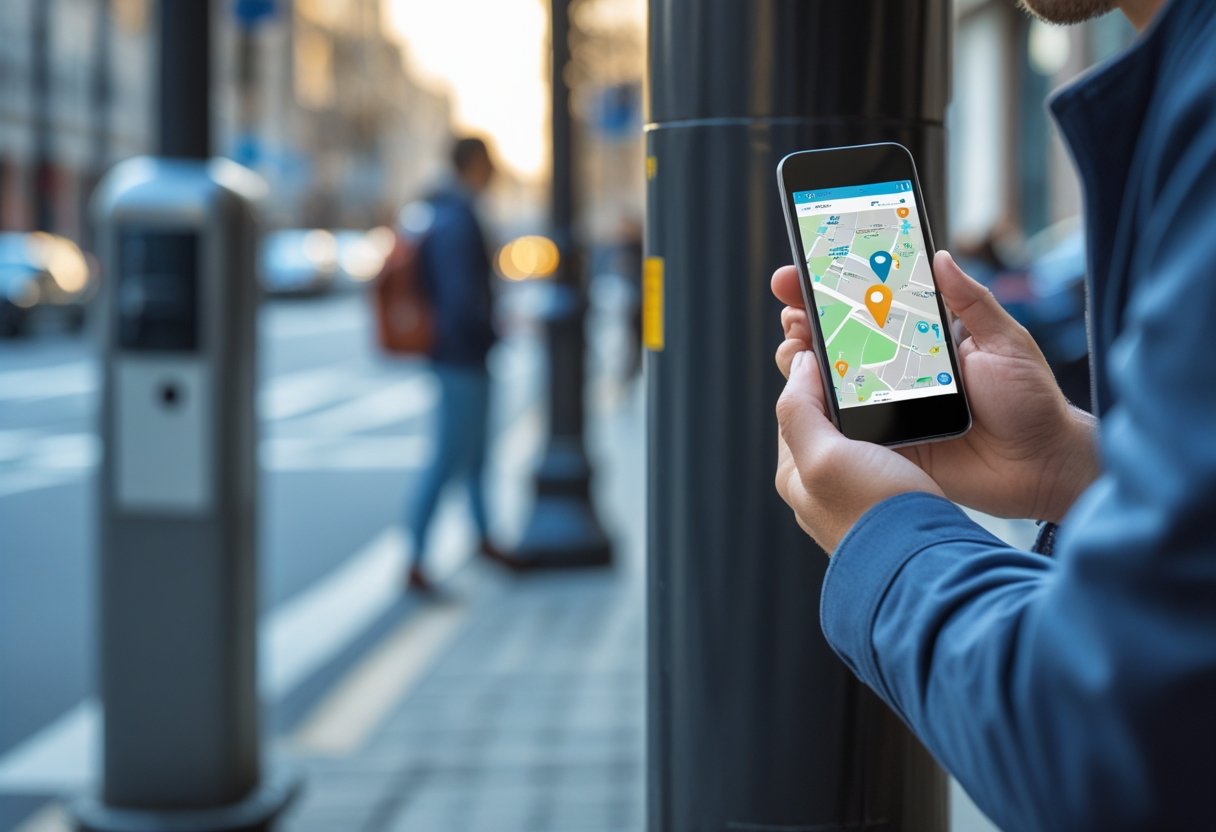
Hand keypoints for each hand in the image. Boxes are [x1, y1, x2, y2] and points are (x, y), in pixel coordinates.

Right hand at [773, 251, 1098, 523]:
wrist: (1040, 467)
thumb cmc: (1032, 402)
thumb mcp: (1005, 341)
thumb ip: (972, 301)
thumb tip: (940, 255)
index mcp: (923, 338)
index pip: (869, 304)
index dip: (832, 286)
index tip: (803, 270)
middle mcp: (897, 368)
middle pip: (836, 338)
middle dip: (804, 316)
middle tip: (792, 305)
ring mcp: (885, 406)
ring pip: (827, 378)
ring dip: (802, 357)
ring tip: (796, 343)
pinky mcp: (883, 442)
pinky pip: (840, 425)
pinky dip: (816, 407)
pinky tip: (806, 389)